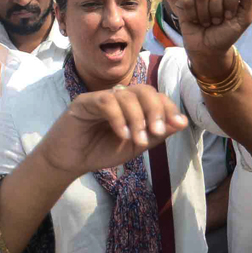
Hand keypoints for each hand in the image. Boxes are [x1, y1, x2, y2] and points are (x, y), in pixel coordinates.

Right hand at [36, 85, 188, 177]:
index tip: (177, 124)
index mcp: (131, 105)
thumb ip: (156, 134)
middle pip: (144, 90)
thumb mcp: (135, 146)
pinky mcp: (84, 101)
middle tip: (157, 132)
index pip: (154, 96)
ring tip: (137, 141)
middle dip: (155, 110)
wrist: (70, 162)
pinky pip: (106, 102)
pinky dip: (118, 118)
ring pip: (126, 95)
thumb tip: (181, 122)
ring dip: (137, 119)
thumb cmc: (100, 151)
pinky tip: (122, 134)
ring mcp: (101, 97)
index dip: (168, 107)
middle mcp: (118, 97)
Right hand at [178, 0, 251, 56]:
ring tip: (207, 20)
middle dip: (219, 7)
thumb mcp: (245, 16)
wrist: (209, 49)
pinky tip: (196, 20)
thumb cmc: (228, 32)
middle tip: (218, 18)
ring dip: (206, 13)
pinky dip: (194, 15)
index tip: (231, 15)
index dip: (232, 1)